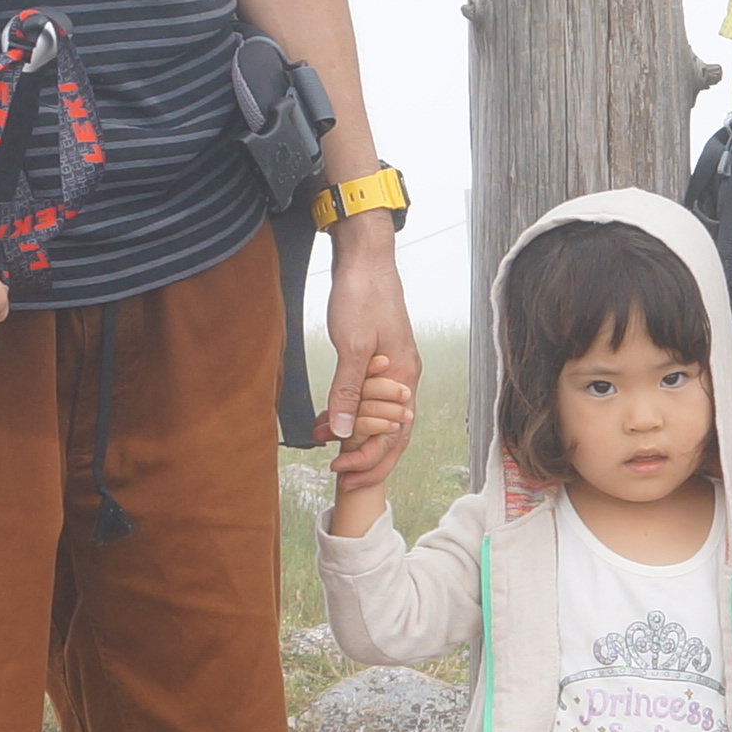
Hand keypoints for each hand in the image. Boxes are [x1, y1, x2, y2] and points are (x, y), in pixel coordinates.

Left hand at [319, 227, 415, 465]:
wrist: (365, 260)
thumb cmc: (363, 296)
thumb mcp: (352, 346)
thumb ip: (347, 390)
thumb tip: (340, 431)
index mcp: (403, 379)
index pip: (393, 437)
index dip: (369, 460)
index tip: (342, 471)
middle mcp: (404, 379)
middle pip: (390, 433)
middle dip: (364, 456)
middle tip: (336, 472)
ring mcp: (393, 370)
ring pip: (379, 416)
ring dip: (355, 435)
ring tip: (327, 448)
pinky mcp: (379, 360)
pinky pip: (368, 397)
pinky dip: (351, 412)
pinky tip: (329, 417)